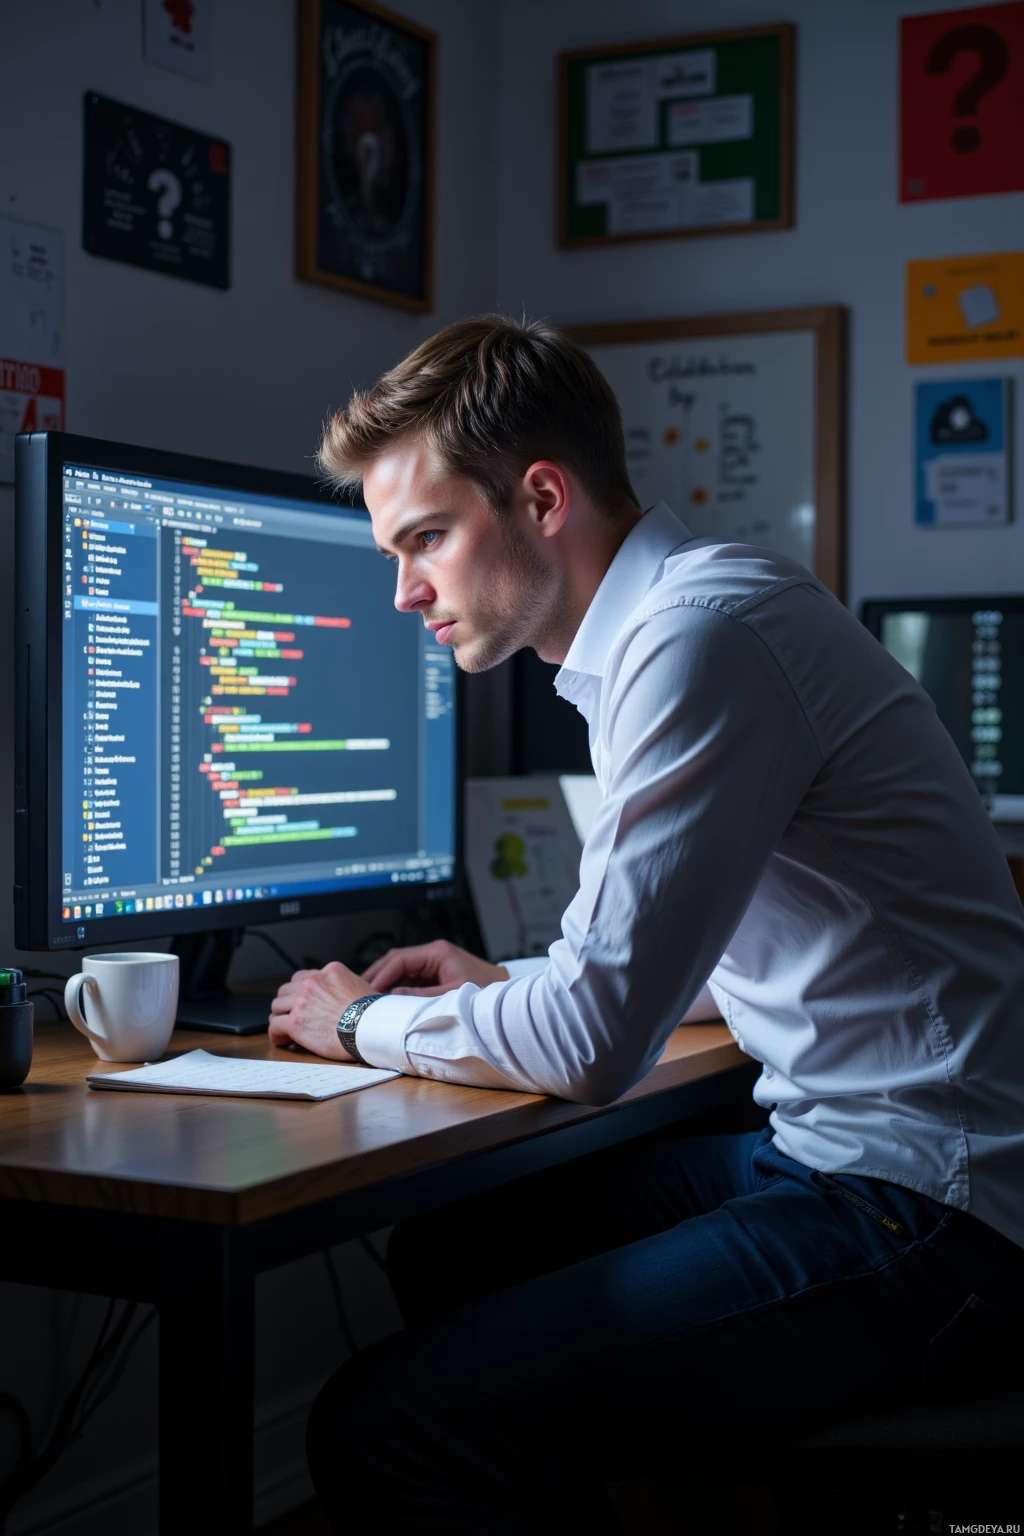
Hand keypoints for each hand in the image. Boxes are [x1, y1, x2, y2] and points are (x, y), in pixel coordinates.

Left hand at [268, 961, 367, 1057]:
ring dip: (281, 1017)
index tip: (301, 1003)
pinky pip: (275, 1025)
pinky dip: (276, 1034)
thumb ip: (344, 985)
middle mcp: (312, 982)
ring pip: (277, 1006)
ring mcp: (302, 1001)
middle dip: (287, 1003)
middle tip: (291, 1016)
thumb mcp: (361, 986)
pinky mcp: (295, 1022)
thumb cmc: (373, 1013)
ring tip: (285, 1030)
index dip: (299, 992)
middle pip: (286, 990)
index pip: (303, 977)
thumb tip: (342, 995)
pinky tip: (282, 1040)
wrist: (371, 1028)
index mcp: (329, 972)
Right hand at [362, 939, 507, 997]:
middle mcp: (434, 953)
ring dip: (385, 980)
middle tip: (359, 990)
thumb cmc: (485, 992)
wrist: (505, 997)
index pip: (399, 958)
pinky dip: (396, 985)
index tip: (367, 988)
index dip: (381, 973)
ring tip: (368, 995)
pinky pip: (410, 976)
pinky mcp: (436, 973)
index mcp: (437, 952)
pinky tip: (386, 997)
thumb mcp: (450, 995)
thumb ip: (420, 996)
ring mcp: (434, 962)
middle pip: (396, 959)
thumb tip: (393, 996)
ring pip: (401, 967)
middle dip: (377, 974)